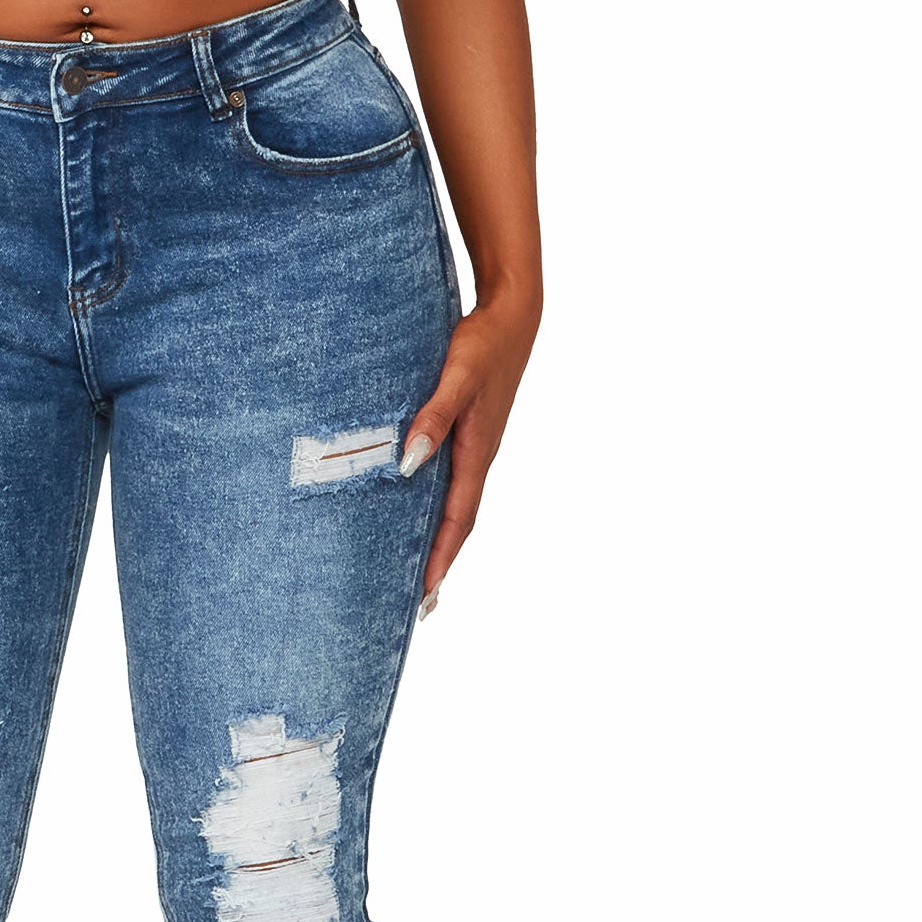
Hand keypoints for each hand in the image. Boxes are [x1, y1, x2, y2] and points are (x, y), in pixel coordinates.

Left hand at [401, 294, 538, 609]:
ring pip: (456, 505)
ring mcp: (476, 447)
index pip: (458, 519)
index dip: (441, 558)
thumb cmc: (483, 345)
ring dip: (440, 540)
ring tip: (418, 573)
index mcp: (477, 451)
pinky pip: (453, 483)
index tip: (424, 594)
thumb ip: (434, 418)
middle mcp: (479, 457)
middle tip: (419, 604)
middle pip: (459, 523)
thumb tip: (409, 463)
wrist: (512, 317)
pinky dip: (439, 509)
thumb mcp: (456, 377)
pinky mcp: (471, 434)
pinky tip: (420, 512)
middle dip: (440, 563)